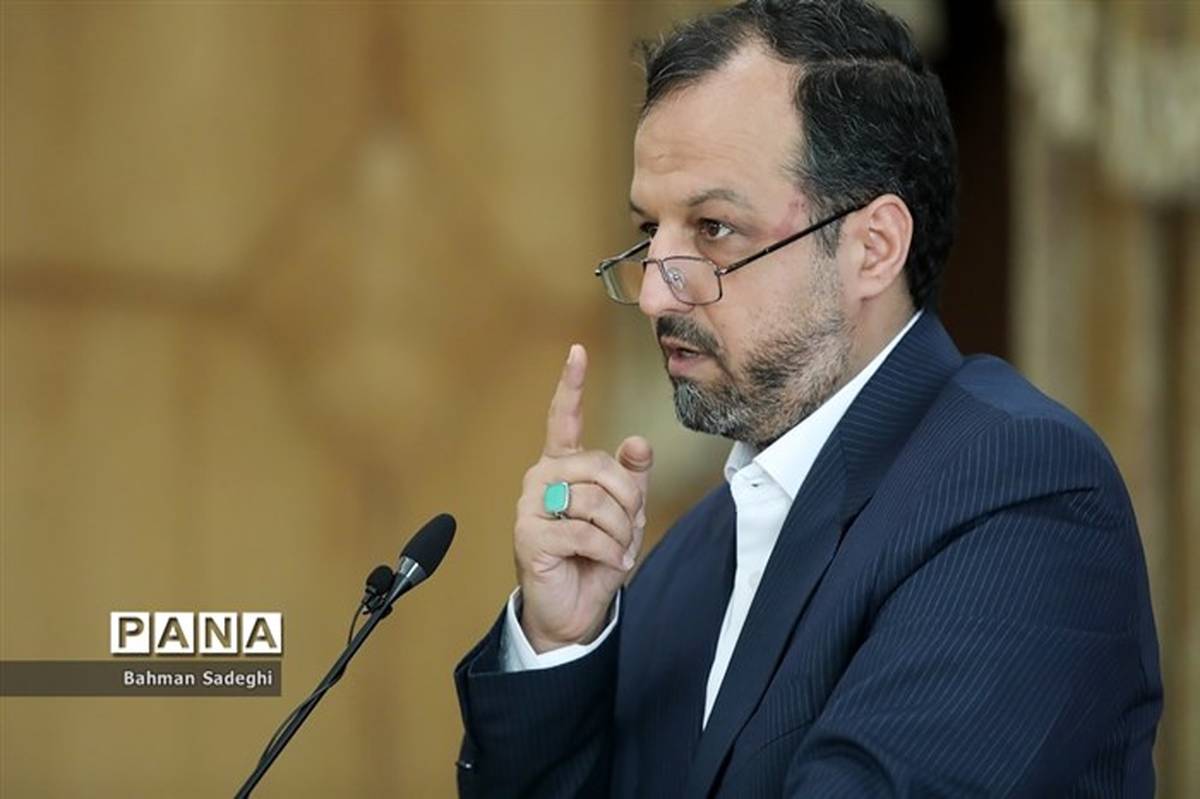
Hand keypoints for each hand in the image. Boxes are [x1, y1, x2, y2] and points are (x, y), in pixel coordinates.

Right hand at [514, 344, 652, 652]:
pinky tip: (605, 561)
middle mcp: (540, 477)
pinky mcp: (528, 534)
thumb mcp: (623, 514)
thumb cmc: (594, 556)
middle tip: (628, 530)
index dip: (571, 385)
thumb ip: (630, 478)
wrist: (572, 609)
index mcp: (561, 465)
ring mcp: (529, 505)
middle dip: (627, 502)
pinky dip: (607, 551)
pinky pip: (584, 531)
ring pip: (594, 501)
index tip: (578, 351)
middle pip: (599, 467)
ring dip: (618, 531)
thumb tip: (638, 442)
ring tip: (615, 550)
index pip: (563, 418)